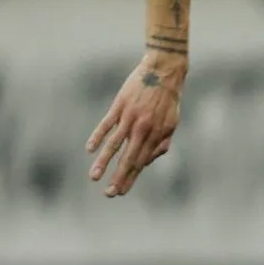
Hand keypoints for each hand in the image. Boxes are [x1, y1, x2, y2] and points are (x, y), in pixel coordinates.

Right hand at [86, 56, 183, 196]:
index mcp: (156, 134)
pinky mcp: (119, 105)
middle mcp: (143, 128)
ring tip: (93, 177)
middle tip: (109, 194)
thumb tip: (147, 161)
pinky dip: (97, 136)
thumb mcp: (172, 122)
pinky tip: (90, 149)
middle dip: (118, 177)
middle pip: (128, 158)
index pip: (141, 162)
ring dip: (103, 162)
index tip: (121, 192)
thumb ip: (162, 143)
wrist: (163, 70)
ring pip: (114, 144)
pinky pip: (106, 124)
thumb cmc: (168, 99)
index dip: (130, 178)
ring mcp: (130, 117)